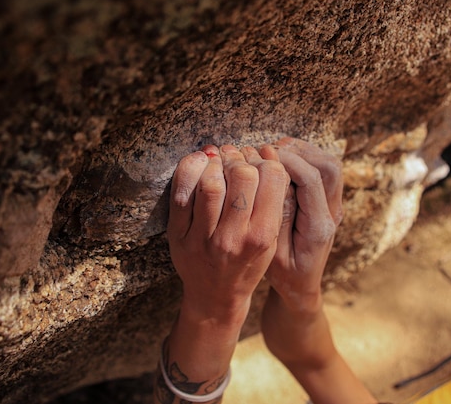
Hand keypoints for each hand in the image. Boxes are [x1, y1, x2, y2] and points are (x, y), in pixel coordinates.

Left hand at [167, 144, 288, 322]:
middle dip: (238, 160)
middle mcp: (233, 237)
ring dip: (214, 164)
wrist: (215, 297)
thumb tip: (264, 153)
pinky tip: (198, 167)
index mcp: (262, 235)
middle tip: (234, 160)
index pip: (272, 177)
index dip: (264, 161)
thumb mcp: (270, 238)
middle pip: (241, 175)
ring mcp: (203, 238)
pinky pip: (181, 193)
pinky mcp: (178, 235)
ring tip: (216, 163)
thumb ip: (271, 201)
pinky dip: (189, 171)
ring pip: (210, 183)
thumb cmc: (247, 263)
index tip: (256, 162)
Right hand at [259, 138, 376, 403]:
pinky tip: (283, 158)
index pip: (312, 182)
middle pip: (329, 167)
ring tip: (274, 150)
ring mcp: (333, 208)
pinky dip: (305, 158)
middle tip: (269, 149)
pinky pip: (324, 171)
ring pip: (330, 165)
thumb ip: (278, 219)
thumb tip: (277, 183)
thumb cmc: (284, 276)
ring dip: (304, 152)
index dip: (288, 162)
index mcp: (318, 228)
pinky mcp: (328, 204)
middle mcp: (332, 214)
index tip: (264, 155)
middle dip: (299, 151)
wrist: (302, 290)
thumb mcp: (273, 255)